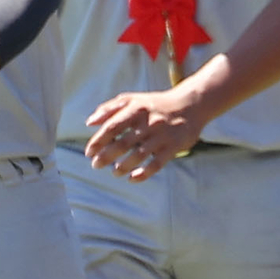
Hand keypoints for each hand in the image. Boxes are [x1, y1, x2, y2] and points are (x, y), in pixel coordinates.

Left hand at [82, 85, 206, 176]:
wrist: (190, 105)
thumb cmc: (154, 104)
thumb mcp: (132, 100)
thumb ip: (109, 109)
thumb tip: (89, 123)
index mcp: (136, 109)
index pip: (112, 126)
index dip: (98, 141)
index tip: (89, 152)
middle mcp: (148, 123)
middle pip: (123, 143)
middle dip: (106, 156)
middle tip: (96, 165)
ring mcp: (161, 136)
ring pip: (138, 156)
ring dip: (123, 167)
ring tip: (114, 172)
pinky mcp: (173, 147)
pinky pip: (156, 164)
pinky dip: (143, 174)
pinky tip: (131, 178)